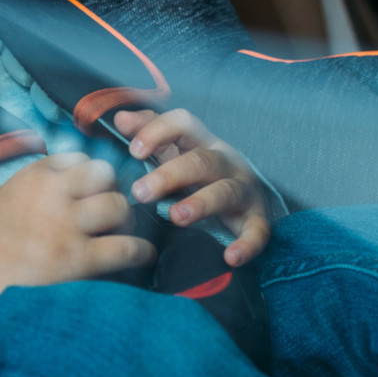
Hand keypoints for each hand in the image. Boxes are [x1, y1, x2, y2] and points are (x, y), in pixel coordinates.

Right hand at [0, 152, 155, 343]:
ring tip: (124, 231)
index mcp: (37, 176)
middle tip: (113, 211)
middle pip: (106, 176)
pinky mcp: (79, 259)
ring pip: (119, 206)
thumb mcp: (12, 192)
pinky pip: (125, 247)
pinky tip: (143, 255)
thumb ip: (43, 179)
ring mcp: (67, 226)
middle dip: (113, 192)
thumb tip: (81, 174)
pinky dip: (141, 251)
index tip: (95, 189)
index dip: (92, 176)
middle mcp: (54, 195)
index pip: (81, 159)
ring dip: (127, 218)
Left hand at [115, 109, 270, 267]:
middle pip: (200, 161)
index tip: (133, 151)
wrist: (244, 197)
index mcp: (202, 142)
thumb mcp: (173, 150)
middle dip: (169, 175)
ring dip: (201, 204)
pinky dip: (247, 244)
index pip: (183, 124)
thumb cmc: (198, 173)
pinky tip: (231, 258)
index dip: (159, 132)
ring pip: (225, 192)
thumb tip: (120, 118)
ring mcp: (243, 189)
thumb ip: (147, 132)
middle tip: (140, 192)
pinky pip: (257, 231)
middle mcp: (225, 162)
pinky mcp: (256, 218)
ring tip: (176, 217)